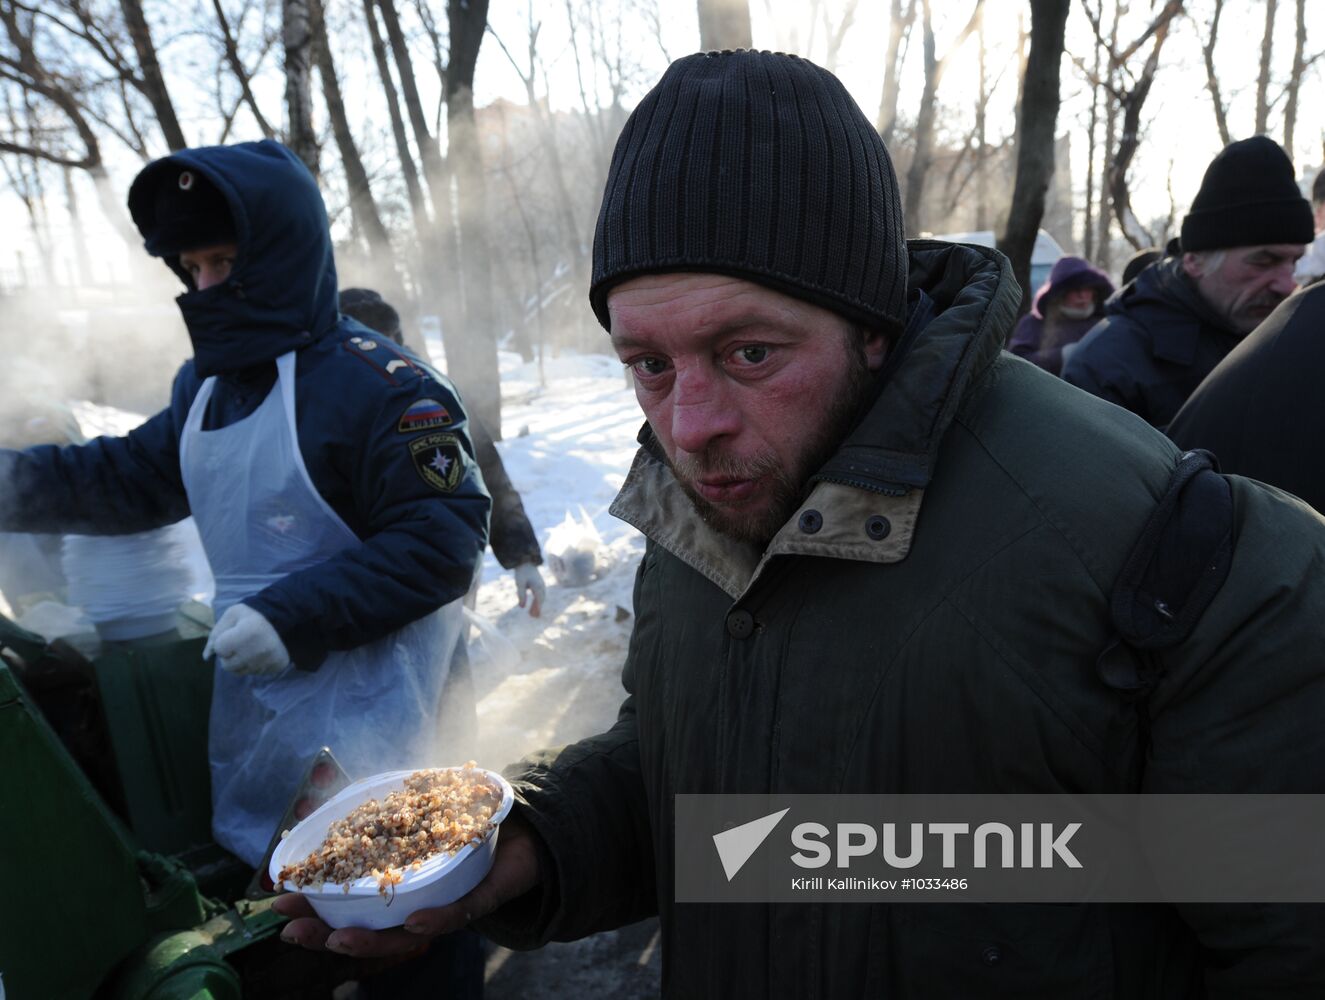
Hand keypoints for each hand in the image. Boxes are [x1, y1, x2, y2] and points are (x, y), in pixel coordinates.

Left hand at [202, 604, 289, 675]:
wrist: (276, 617)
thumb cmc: (247, 617)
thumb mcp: (229, 617)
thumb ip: (214, 636)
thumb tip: (206, 657)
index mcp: (247, 632)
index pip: (220, 649)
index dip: (221, 642)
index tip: (231, 635)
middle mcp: (260, 649)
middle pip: (227, 665)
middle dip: (227, 656)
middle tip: (237, 644)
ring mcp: (269, 659)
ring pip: (239, 672)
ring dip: (239, 662)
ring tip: (247, 649)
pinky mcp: (277, 666)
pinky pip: (254, 673)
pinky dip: (252, 666)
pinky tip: (257, 654)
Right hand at [274, 810, 543, 956]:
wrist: (524, 827)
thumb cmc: (465, 824)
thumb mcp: (417, 814)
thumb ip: (381, 810)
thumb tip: (331, 792)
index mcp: (399, 890)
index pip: (350, 907)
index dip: (315, 908)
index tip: (277, 900)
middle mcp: (419, 906)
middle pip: (369, 931)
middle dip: (328, 934)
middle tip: (293, 929)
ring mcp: (448, 906)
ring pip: (407, 934)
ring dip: (371, 938)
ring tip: (340, 937)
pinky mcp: (483, 899)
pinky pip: (459, 913)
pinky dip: (436, 920)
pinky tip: (413, 922)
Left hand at [512, 562, 545, 617]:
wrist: (525, 561)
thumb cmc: (522, 572)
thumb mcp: (520, 584)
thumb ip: (521, 595)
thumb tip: (522, 607)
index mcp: (537, 586)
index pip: (539, 600)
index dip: (537, 608)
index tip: (535, 616)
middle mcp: (541, 586)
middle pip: (541, 600)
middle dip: (537, 608)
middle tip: (533, 617)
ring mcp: (541, 585)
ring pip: (541, 598)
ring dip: (538, 605)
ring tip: (532, 613)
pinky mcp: (539, 584)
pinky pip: (540, 595)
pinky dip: (538, 601)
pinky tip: (534, 604)